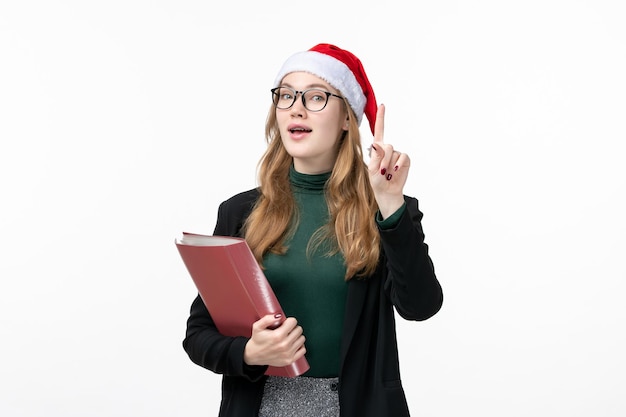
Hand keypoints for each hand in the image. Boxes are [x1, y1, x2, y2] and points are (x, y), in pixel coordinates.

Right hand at [243, 314, 305, 366]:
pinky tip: (292, 345)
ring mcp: (288, 354)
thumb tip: (279, 316)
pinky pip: (303, 350)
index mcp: (277, 336)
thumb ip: (267, 319)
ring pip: (302, 339)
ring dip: (296, 337)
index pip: (293, 322)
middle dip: (293, 328)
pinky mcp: (290, 360)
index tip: (285, 323)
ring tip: (288, 337)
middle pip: (298, 330)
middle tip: (286, 330)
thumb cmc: (257, 340)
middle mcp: (284, 345)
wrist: (254, 355)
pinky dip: (299, 346)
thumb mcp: (257, 326)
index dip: (289, 321)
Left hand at [368, 104, 409, 218]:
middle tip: (382, 172)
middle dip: (384, 159)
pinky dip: (398, 166)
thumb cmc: (377, 182)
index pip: (379, 131)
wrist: (388, 192)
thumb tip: (377, 143)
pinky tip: (395, 173)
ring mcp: (397, 154)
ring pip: (394, 153)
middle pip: (387, 146)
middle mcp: (388, 149)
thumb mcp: (372, 170)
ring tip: (387, 175)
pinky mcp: (405, 160)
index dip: (381, 118)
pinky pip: (403, 158)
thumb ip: (376, 157)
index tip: (382, 105)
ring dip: (390, 165)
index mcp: (377, 149)